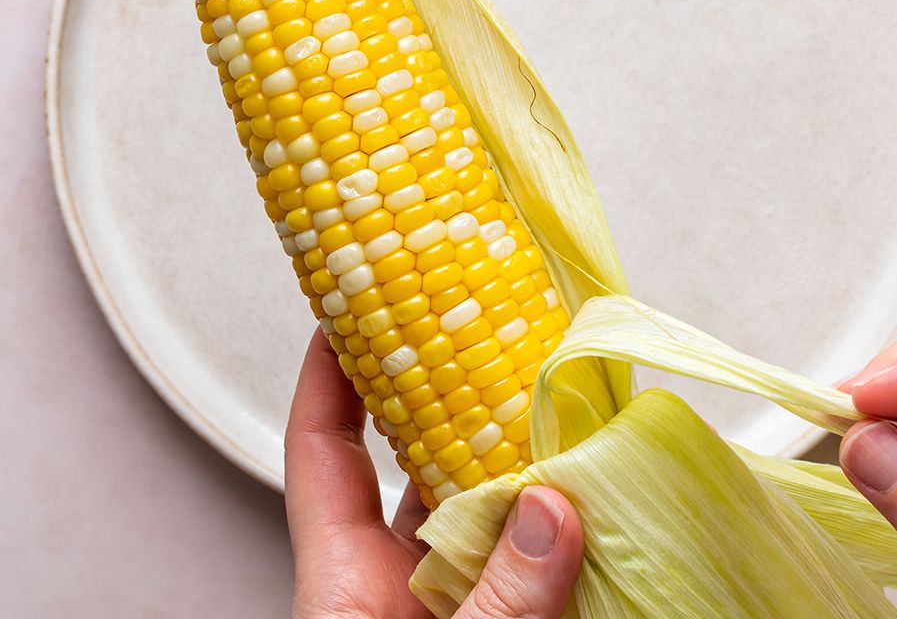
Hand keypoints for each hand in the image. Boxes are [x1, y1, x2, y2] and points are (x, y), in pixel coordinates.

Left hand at [285, 331, 584, 618]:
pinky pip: (510, 556)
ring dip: (508, 460)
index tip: (348, 306)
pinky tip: (578, 495)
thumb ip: (499, 597)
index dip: (328, 372)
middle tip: (479, 330)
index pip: (318, 448)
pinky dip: (541, 521)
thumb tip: (549, 510)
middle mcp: (386, 584)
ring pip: (468, 507)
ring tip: (553, 406)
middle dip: (444, 394)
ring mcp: (434, 603)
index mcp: (344, 582)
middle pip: (406, 461)